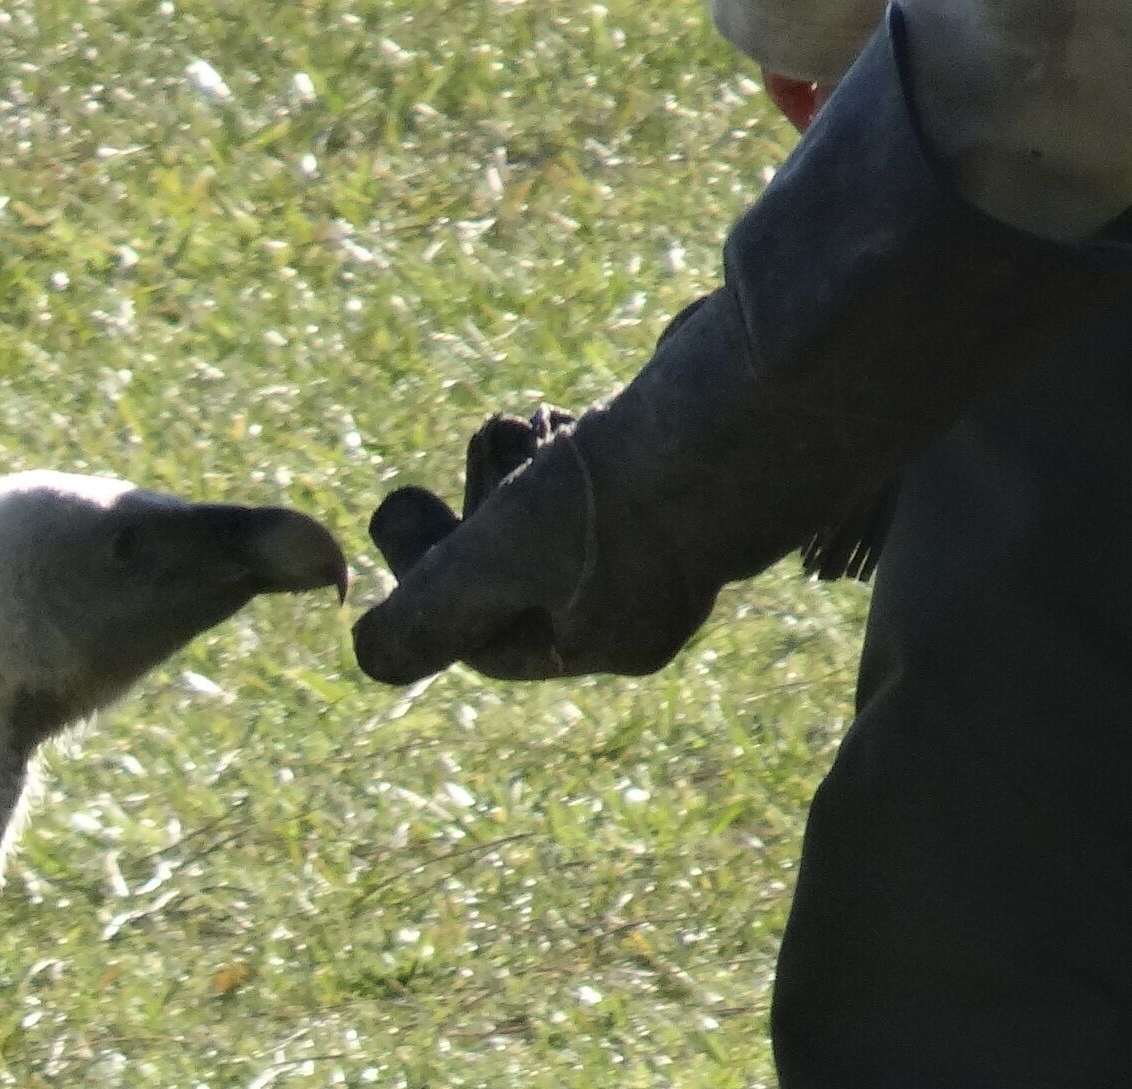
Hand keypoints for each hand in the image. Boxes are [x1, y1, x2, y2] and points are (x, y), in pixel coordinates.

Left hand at [351, 390, 725, 687]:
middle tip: (472, 454)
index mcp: (616, 639)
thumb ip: (433, 609)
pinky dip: (567, 445)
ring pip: (561, 515)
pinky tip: (555, 417)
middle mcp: (652, 596)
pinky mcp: (692, 463)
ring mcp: (678, 527)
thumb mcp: (503, 558)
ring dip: (518, 470)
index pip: (489, 635)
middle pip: (524, 573)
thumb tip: (370, 658)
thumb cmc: (626, 488)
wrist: (762, 386)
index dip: (427, 579)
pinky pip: (606, 471)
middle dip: (479, 515)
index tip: (395, 510)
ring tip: (515, 425)